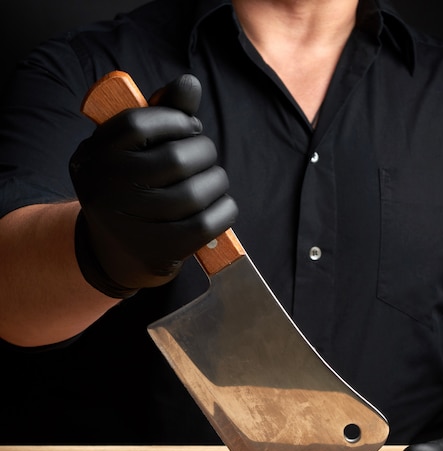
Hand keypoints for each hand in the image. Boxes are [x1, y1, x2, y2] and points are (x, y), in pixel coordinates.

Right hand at [70, 74, 237, 297]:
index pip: (139, 125)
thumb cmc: (133, 189)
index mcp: (94, 158)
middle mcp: (105, 191)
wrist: (117, 252)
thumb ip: (162, 116)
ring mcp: (130, 225)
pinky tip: (221, 204)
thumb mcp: (134, 152)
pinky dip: (225, 210)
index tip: (191, 128)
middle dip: (204, 151)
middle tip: (206, 157)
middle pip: (175, 158)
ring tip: (214, 180)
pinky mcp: (157, 251)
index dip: (175, 120)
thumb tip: (190, 83)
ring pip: (195, 192)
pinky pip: (206, 223)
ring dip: (217, 181)